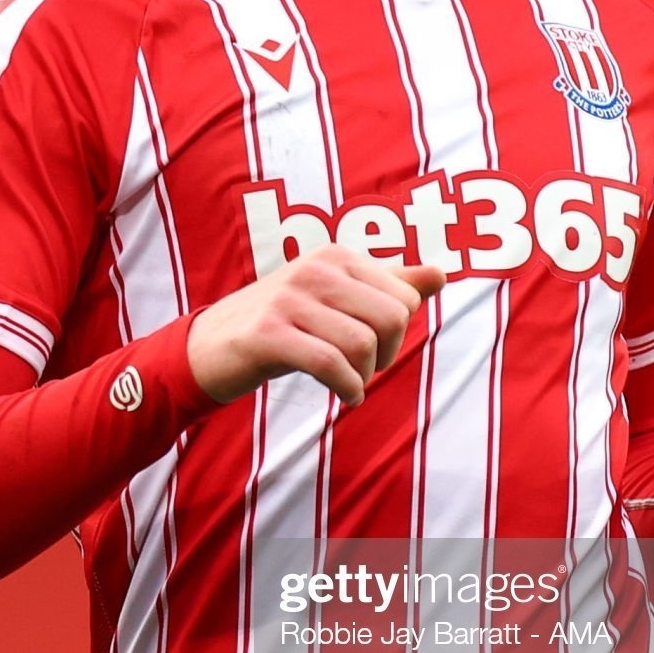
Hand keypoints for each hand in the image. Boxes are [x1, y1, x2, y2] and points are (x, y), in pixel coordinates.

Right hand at [186, 246, 446, 407]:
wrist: (211, 346)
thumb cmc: (284, 322)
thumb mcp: (338, 298)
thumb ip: (390, 284)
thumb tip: (442, 273)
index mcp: (336, 256)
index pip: (405, 297)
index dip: (400, 333)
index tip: (375, 349)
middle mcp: (315, 269)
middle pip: (392, 318)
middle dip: (388, 354)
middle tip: (366, 370)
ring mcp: (289, 298)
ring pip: (362, 344)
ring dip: (365, 376)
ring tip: (352, 384)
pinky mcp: (268, 333)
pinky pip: (329, 364)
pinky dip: (347, 388)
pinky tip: (345, 396)